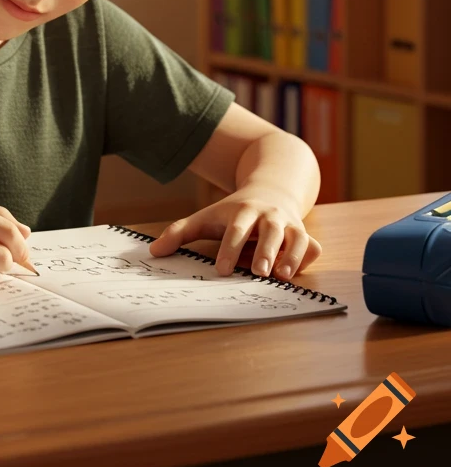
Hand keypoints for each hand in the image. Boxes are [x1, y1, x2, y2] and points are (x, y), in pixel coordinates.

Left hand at [147, 187, 322, 279]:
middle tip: (259, 272)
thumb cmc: (233, 212)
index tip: (221, 270)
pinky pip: (313, 246)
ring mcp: (290, 224)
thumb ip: (180, 232)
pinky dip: (308, 258)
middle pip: (270, 230)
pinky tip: (296, 272)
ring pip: (297, 237)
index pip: (236, 229)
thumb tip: (154, 252)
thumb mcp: (206, 217)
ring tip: (281, 276)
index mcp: (243, 211)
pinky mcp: (305, 235)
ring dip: (291, 256)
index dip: (229, 248)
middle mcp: (270, 216)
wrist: (270, 190)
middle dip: (265, 250)